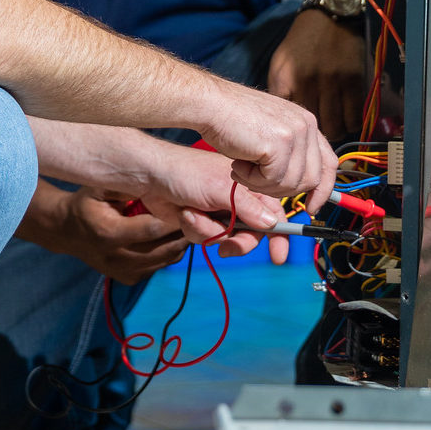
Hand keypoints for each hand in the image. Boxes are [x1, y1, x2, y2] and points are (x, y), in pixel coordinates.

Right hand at [52, 188, 189, 284]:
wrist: (67, 232)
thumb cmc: (86, 204)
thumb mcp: (100, 188)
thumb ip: (126, 186)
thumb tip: (158, 185)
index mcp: (109, 232)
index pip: (151, 229)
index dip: (173, 219)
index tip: (187, 206)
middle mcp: (117, 257)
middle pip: (163, 249)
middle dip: (183, 233)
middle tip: (197, 216)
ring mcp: (123, 272)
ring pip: (165, 261)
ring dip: (180, 244)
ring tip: (188, 225)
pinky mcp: (128, 279)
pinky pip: (158, 267)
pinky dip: (169, 253)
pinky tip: (170, 236)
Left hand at [135, 144, 292, 264]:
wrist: (151, 176)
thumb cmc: (187, 173)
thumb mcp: (221, 189)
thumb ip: (247, 208)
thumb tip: (272, 224)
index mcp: (248, 187)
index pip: (273, 213)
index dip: (279, 235)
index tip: (278, 256)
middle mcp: (236, 201)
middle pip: (251, 234)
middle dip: (237, 242)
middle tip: (226, 247)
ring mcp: (218, 212)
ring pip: (226, 239)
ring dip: (208, 231)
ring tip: (192, 214)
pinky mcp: (201, 222)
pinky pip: (206, 238)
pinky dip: (195, 230)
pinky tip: (184, 214)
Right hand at [198, 80, 336, 208]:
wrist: (209, 104)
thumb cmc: (230, 118)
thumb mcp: (269, 133)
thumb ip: (289, 152)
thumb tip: (303, 184)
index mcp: (306, 122)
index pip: (329, 163)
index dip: (322, 189)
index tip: (311, 207)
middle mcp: (306, 125)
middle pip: (311, 179)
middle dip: (283, 191)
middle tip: (256, 183)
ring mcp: (294, 133)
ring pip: (291, 184)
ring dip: (263, 185)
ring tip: (242, 169)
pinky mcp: (279, 143)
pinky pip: (273, 180)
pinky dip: (252, 181)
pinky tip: (237, 165)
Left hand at [266, 10, 364, 141]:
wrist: (328, 17)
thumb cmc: (301, 43)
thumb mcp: (280, 64)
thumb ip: (279, 91)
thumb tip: (280, 121)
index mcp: (286, 79)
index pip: (287, 120)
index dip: (292, 132)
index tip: (294, 136)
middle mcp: (309, 82)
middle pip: (313, 128)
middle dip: (314, 137)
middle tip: (315, 136)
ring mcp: (333, 82)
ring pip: (336, 128)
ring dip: (334, 132)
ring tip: (331, 128)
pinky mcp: (354, 81)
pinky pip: (354, 118)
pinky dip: (350, 124)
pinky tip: (344, 118)